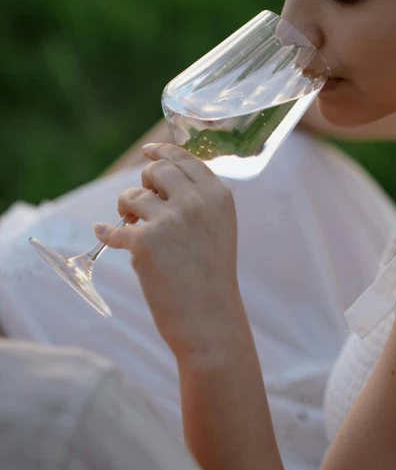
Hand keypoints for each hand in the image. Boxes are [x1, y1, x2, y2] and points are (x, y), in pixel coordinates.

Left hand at [94, 143, 242, 358]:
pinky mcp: (145, 242)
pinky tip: (103, 233)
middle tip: (141, 204)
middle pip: (156, 170)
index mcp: (217, 195)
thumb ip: (198, 199)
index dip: (162, 151)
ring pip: (132, 197)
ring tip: (132, 226)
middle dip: (143, 183)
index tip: (148, 151)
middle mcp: (195, 202)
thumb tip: (159, 173)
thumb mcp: (219, 228)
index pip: (184, 159)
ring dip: (126, 209)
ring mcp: (170, 220)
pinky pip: (115, 228)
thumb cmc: (211, 277)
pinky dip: (108, 232)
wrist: (209, 318)